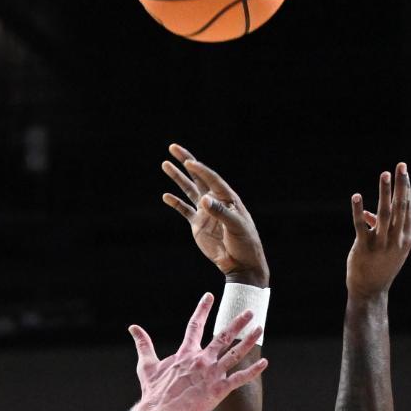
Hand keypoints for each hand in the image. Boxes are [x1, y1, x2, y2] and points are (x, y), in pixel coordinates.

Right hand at [126, 292, 269, 410]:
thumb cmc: (154, 391)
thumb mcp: (147, 365)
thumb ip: (143, 344)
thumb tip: (133, 328)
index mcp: (186, 353)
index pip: (195, 325)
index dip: (202, 309)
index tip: (209, 297)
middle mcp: (202, 359)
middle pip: (223, 336)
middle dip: (237, 322)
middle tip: (249, 311)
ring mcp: (212, 374)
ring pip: (235, 353)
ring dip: (248, 340)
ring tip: (259, 329)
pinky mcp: (219, 389)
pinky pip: (240, 378)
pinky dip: (253, 371)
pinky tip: (264, 363)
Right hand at [161, 144, 269, 284]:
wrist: (241, 263)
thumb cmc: (245, 243)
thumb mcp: (236, 227)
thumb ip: (220, 212)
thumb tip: (204, 199)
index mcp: (228, 198)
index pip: (212, 179)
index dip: (200, 170)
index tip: (189, 162)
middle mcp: (215, 201)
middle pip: (198, 177)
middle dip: (186, 162)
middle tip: (173, 147)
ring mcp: (205, 213)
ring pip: (188, 190)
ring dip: (177, 178)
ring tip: (165, 164)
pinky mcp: (198, 225)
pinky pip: (184, 210)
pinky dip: (175, 203)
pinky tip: (166, 196)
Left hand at [347, 162, 410, 296]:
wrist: (371, 291)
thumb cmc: (380, 267)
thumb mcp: (389, 248)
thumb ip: (382, 229)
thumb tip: (370, 214)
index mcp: (406, 238)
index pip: (408, 209)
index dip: (407, 189)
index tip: (405, 171)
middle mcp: (396, 240)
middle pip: (400, 207)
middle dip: (401, 185)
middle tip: (400, 166)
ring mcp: (381, 244)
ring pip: (384, 213)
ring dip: (385, 192)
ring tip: (384, 174)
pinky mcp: (364, 248)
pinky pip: (361, 226)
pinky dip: (359, 210)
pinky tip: (356, 196)